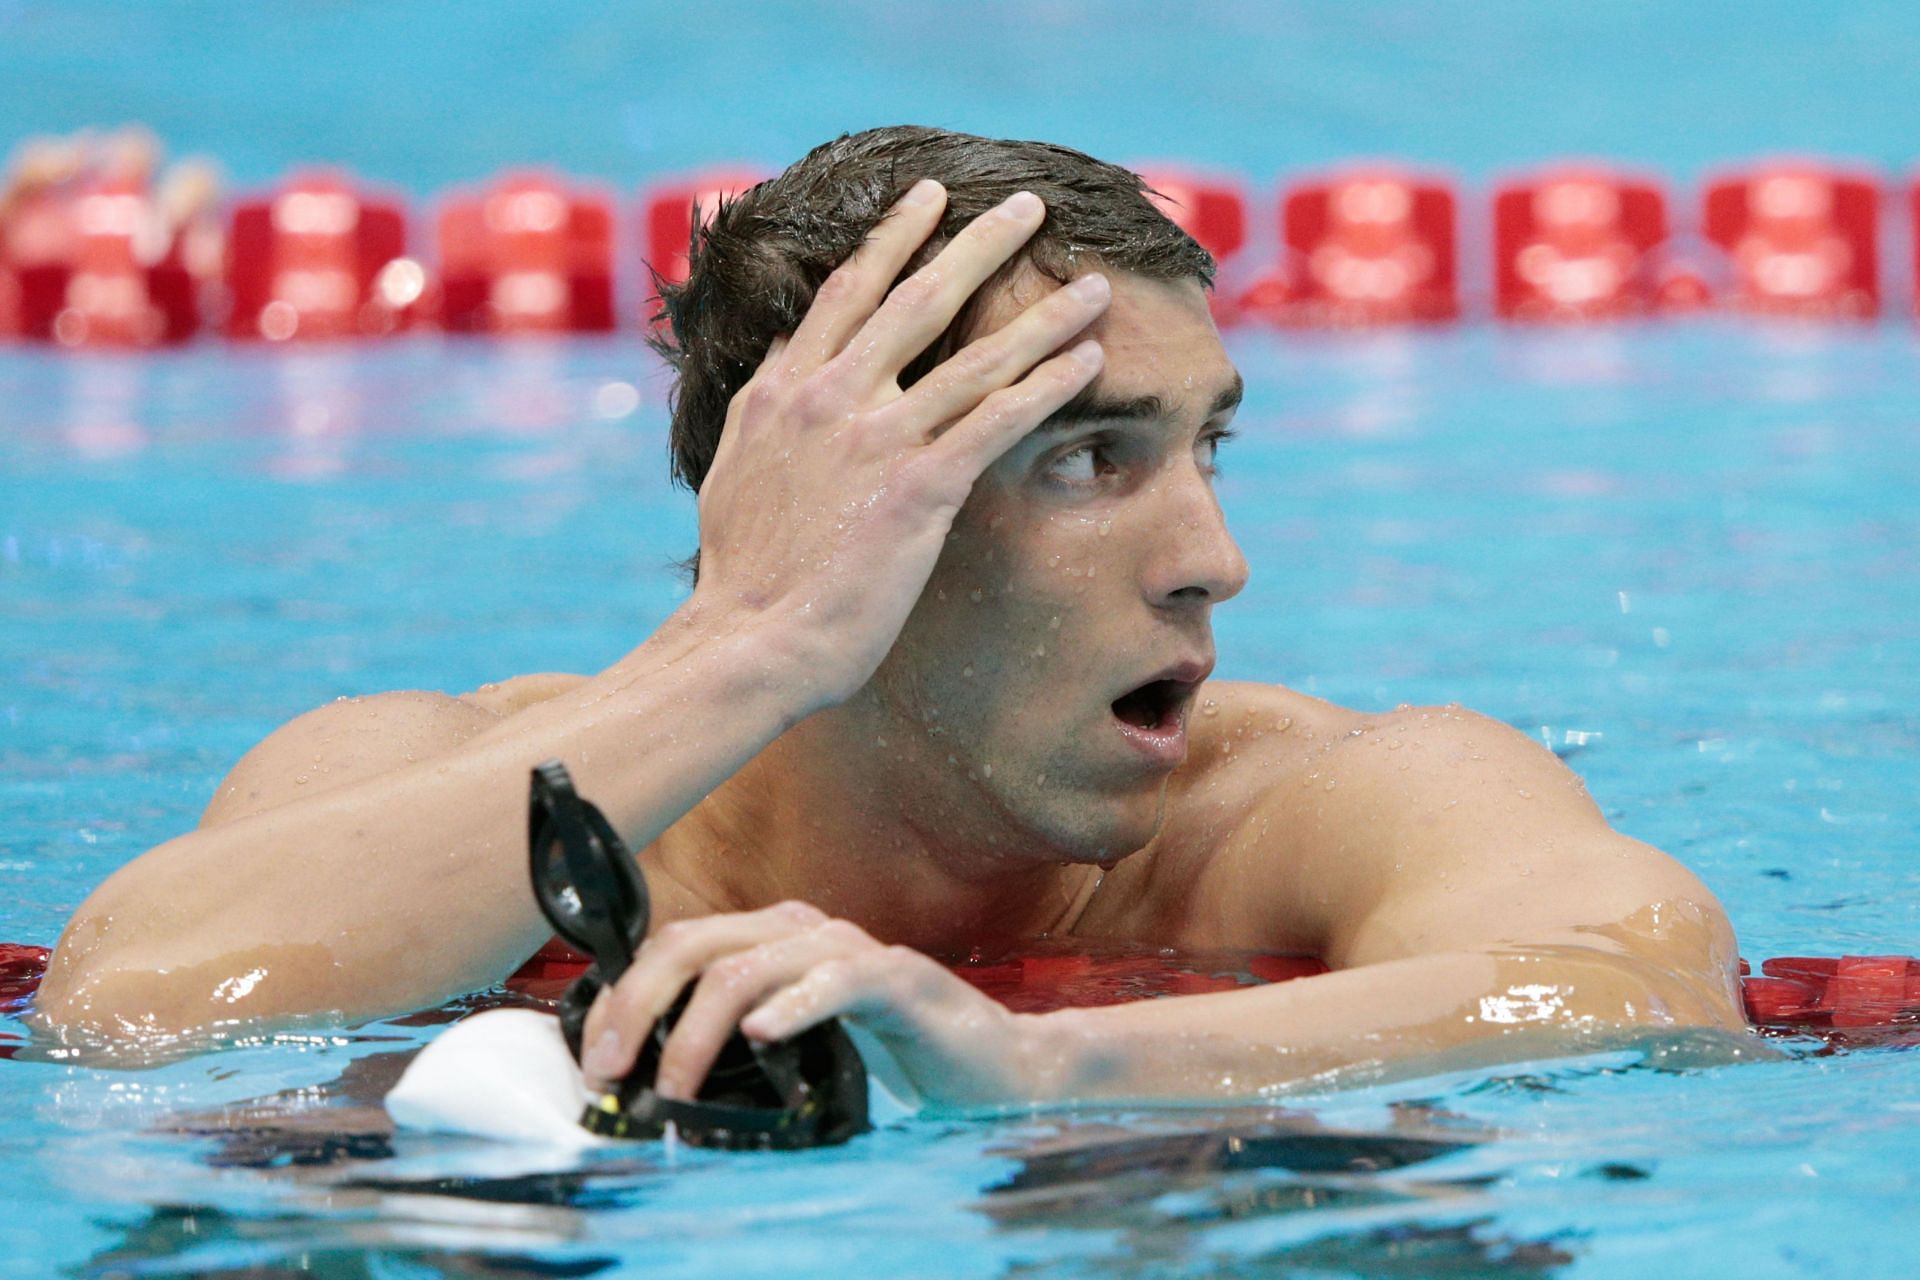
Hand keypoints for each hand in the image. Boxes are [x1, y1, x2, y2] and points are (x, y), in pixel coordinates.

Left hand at [576, 901, 1050, 1108]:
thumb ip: (743, 1045)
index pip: (678, 947)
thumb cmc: (896, 1060)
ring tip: (674, 1084)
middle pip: (698, 946)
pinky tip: (763, 1036)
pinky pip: (837, 981)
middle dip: (640, 1006)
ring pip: (749, 970)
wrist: (997, 1069)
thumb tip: (656, 1079)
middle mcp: (805, 932)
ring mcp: (852, 950)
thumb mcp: (799, 1051)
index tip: (597, 1059)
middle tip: (612, 1071)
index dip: (626, 996)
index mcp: (774, 941)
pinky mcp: (899, 980)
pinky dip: (793, 1007)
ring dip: (697, 1030)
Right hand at [687, 180, 1110, 708]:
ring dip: (1043, 315)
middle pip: (920, 298)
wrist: (746, 638)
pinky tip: (1088, 359)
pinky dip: (1048, 383)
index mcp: (784, 388)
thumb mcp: (734, 465)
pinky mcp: (917, 488)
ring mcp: (875, 438)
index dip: (896, 237)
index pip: (849, 290)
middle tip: (1029, 204)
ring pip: (976, 356)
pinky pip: (997, 420)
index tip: (931, 198)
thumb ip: (765, 405)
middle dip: (981, 243)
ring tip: (1092, 284)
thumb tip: (779, 362)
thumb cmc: (743, 572)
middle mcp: (830, 396)